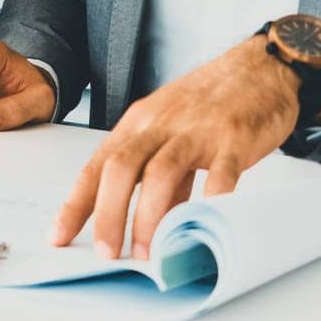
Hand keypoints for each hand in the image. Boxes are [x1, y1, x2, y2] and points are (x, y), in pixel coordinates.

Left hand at [51, 36, 300, 260]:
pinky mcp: (234, 137)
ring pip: (161, 172)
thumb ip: (158, 176)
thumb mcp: (173, 131)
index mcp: (140, 121)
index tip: (58, 236)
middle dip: (108, 213)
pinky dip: (208, 203)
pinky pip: (219, 174)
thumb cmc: (212, 102)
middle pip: (122, 166)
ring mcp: (198, 129)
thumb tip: (147, 227)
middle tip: (105, 253)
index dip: (76, 202)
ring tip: (148, 254)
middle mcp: (163, 122)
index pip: (98, 164)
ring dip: (149, 217)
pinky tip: (202, 228)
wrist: (261, 67)